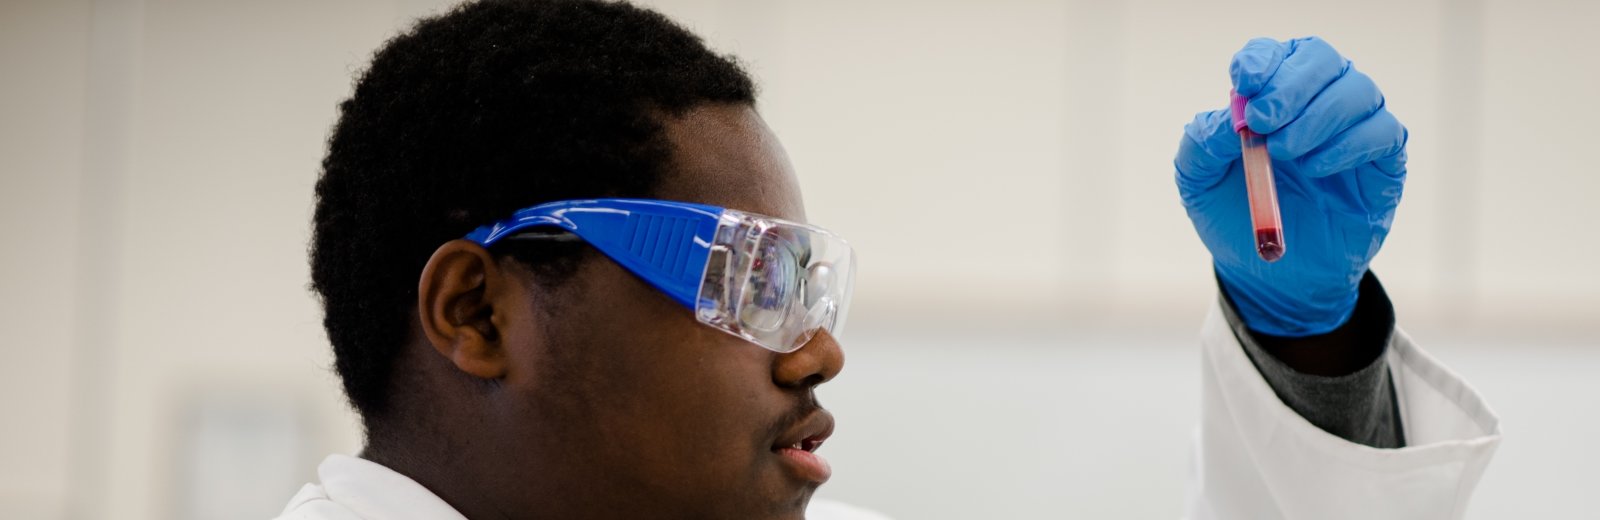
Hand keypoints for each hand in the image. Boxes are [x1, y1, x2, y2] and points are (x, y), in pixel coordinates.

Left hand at [1175, 37, 1406, 336]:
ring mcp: (1354, 128)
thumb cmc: (1234, 217)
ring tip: (1285, 154)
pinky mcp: (1384, 161)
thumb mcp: (1198, 183)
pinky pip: (1383, 131)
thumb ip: (1202, 144)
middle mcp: (1317, 101)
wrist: (1270, 277)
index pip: (1275, 54)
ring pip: (1358, 90)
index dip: (1262, 60)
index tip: (1245, 85)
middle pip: (1320, 59)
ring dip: (1318, 117)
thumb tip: (1228, 120)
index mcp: (1272, 95)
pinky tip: (1315, 169)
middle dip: (1290, 85)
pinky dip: (1349, 144)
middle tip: (1263, 122)